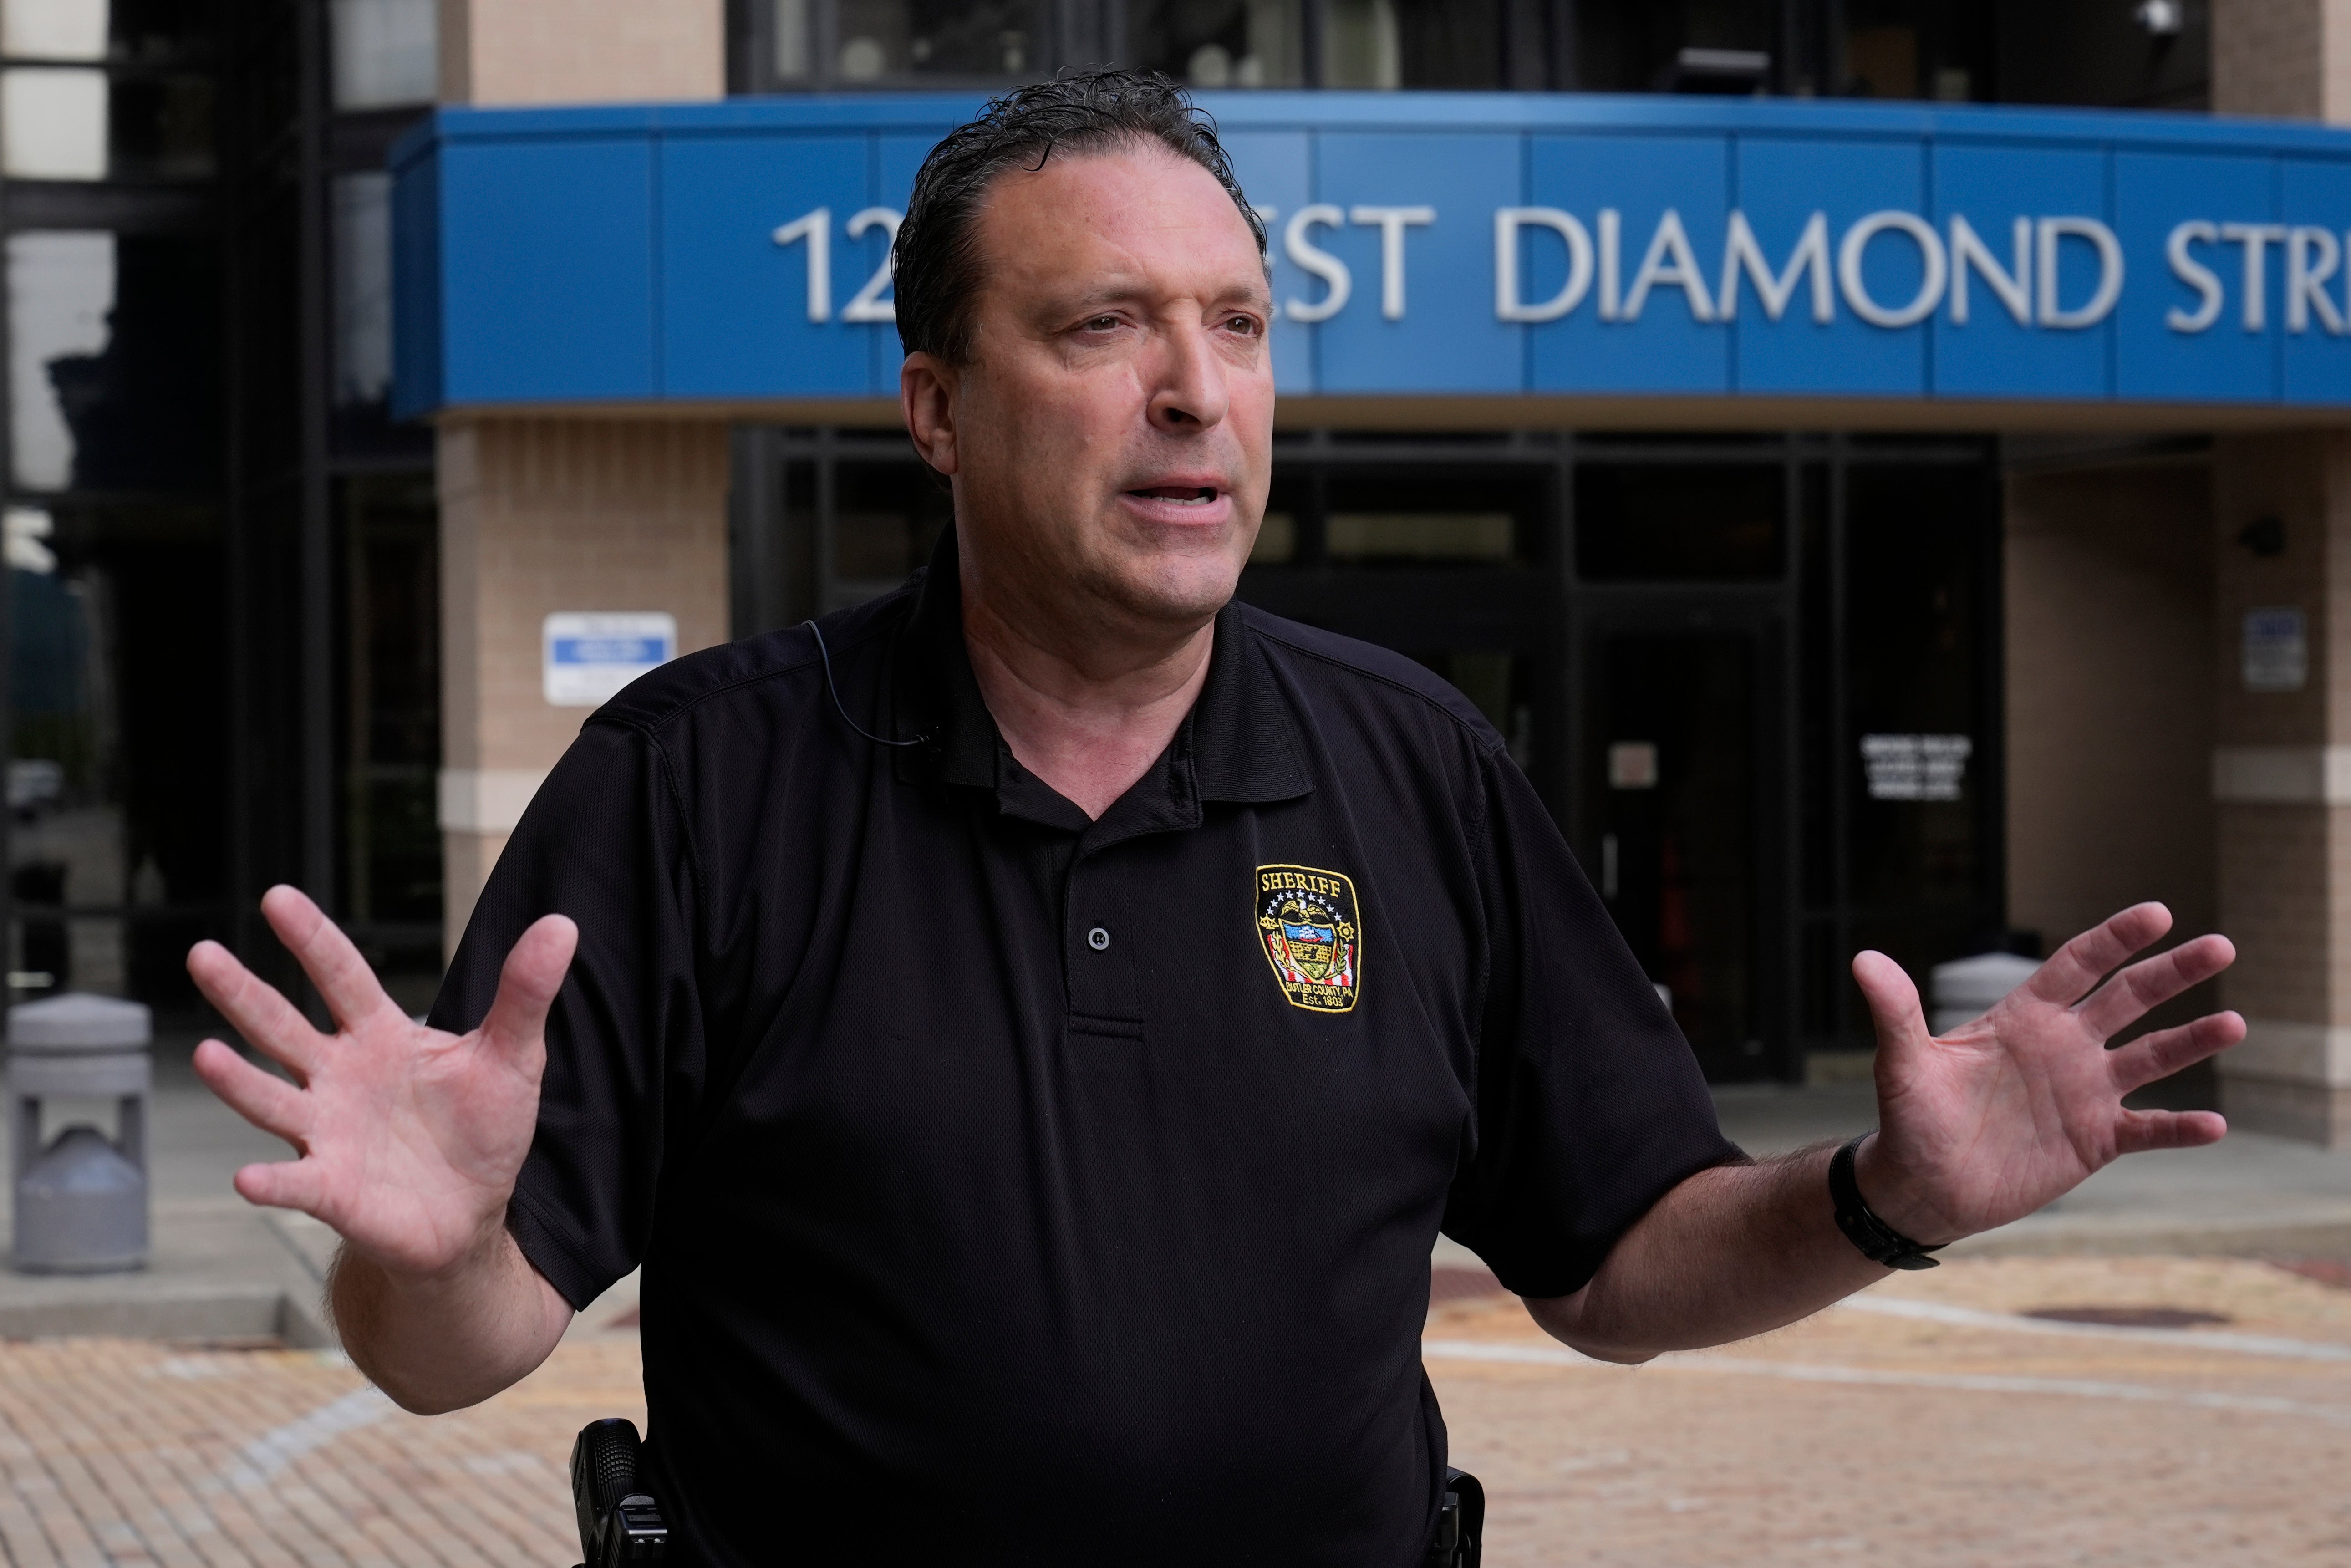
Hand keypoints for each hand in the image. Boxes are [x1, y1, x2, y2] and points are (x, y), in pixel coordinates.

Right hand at [186, 885, 577, 1280]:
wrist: (472, 1212)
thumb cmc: (482, 1128)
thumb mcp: (514, 1055)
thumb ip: (526, 993)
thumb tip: (562, 925)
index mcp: (380, 1036)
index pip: (341, 976)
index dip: (312, 938)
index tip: (276, 896)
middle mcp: (339, 1077)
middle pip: (282, 1028)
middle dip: (243, 993)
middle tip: (200, 953)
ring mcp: (327, 1132)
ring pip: (272, 1100)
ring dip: (238, 1081)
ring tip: (204, 1053)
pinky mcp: (333, 1189)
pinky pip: (295, 1183)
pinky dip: (273, 1183)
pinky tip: (247, 1179)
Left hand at [1852, 902, 2241, 1244]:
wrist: (1923, 1184)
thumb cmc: (1911, 1118)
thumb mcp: (1902, 1064)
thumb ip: (1895, 1012)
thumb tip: (1863, 959)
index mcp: (2023, 1019)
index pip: (2078, 966)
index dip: (2116, 939)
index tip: (2158, 913)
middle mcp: (2064, 1047)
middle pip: (2129, 999)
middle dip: (2173, 973)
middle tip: (2222, 946)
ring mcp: (2085, 1093)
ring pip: (2151, 1057)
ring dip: (2192, 1041)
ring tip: (2234, 1022)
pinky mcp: (2095, 1140)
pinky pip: (2147, 1129)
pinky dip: (2180, 1128)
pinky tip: (2214, 1123)